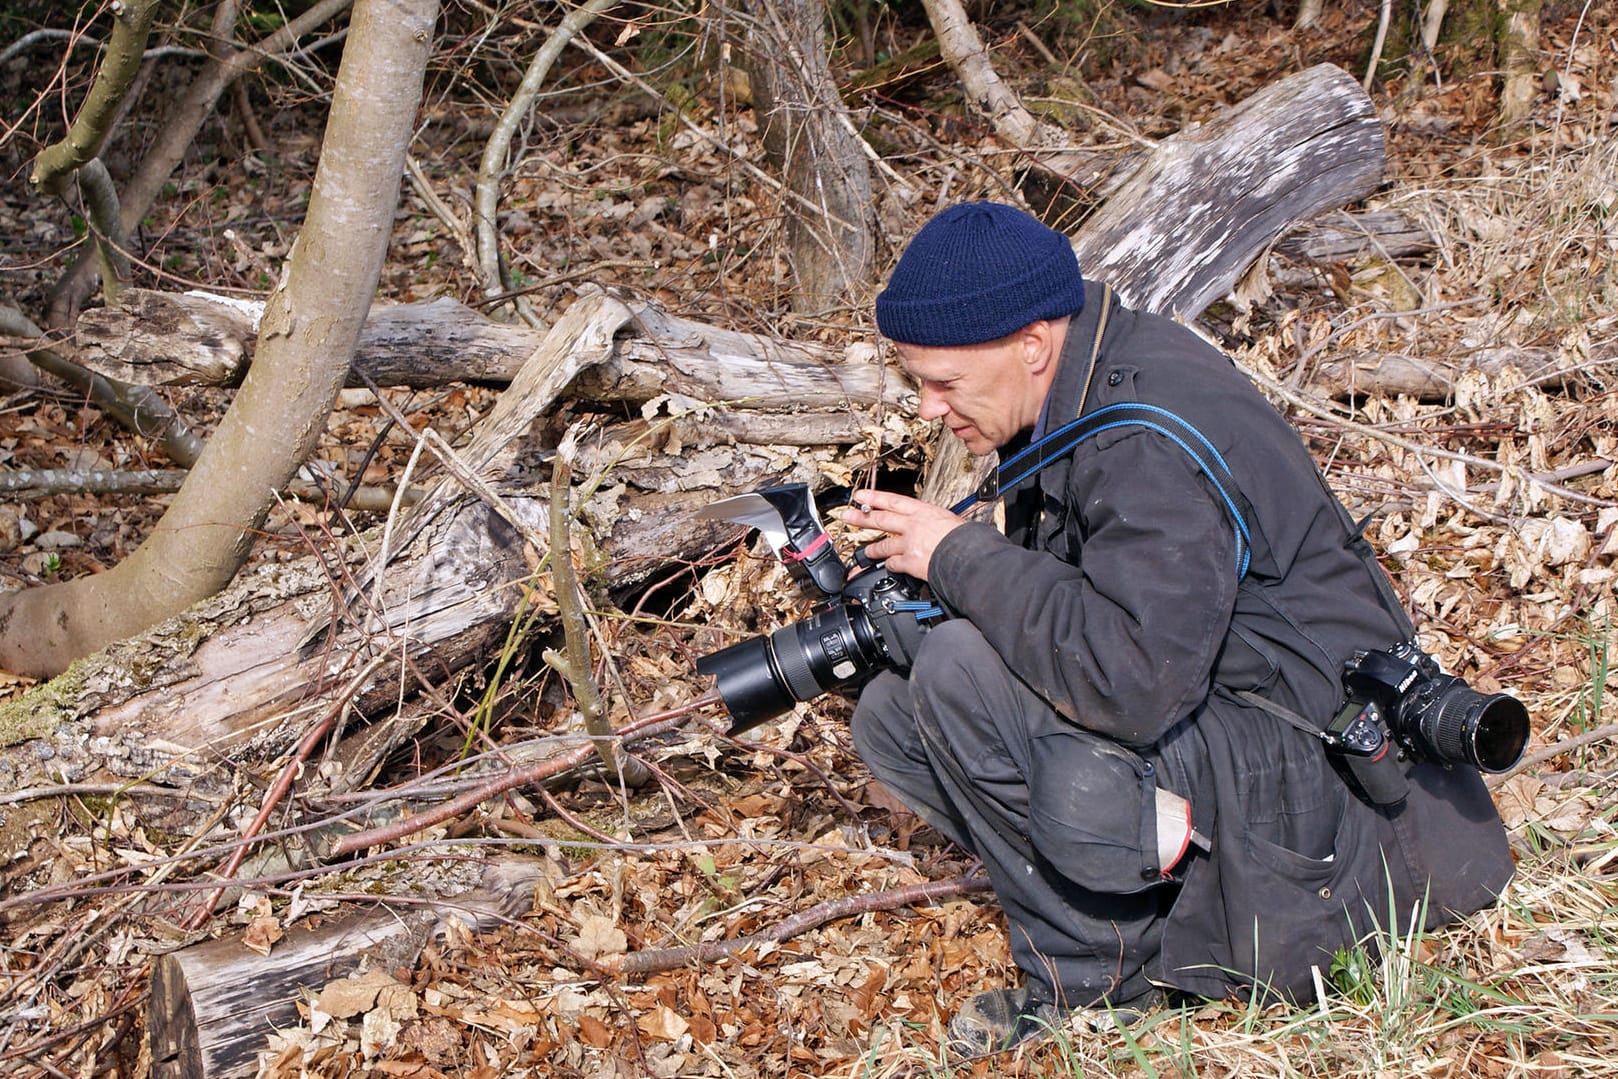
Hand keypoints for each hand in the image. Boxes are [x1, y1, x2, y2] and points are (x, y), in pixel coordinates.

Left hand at [837, 490, 962, 580]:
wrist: (968, 555)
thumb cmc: (966, 538)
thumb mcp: (951, 520)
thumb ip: (936, 522)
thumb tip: (936, 525)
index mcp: (923, 512)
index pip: (893, 501)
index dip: (874, 498)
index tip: (861, 496)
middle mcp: (912, 526)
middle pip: (880, 519)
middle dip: (861, 518)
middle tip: (847, 516)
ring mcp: (908, 544)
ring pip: (883, 545)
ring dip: (871, 550)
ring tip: (864, 552)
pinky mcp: (909, 562)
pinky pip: (893, 564)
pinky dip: (890, 566)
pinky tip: (889, 567)